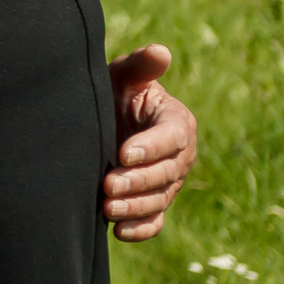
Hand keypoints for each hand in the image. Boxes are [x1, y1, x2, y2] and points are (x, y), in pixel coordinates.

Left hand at [105, 45, 197, 239]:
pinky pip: (154, 221)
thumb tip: (160, 51)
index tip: (123, 153)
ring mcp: (169, 183)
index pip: (171, 137)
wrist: (104, 121)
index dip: (150, 147)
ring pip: (159, 200)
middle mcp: (179, 155)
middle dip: (138, 181)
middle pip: (166, 173)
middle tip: (108, 183)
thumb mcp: (125, 76)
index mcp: (176, 122)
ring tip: (107, 208)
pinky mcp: (155, 203)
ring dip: (135, 207)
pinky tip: (119, 232)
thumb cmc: (117, 93)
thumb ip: (141, 66)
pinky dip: (140, 229)